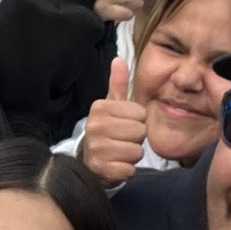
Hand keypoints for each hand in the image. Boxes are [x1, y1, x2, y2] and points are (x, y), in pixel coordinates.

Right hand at [79, 56, 148, 185]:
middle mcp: (95, 126)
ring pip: (137, 151)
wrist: (89, 163)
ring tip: (118, 153)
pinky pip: (130, 169)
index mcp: (100, 108)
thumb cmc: (107, 132)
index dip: (136, 122)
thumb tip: (119, 59)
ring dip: (131, 155)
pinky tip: (115, 165)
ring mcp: (97, 148)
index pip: (140, 113)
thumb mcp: (111, 107)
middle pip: (141, 132)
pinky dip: (126, 170)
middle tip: (121, 140)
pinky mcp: (101, 169)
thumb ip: (118, 84)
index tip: (122, 126)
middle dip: (135, 139)